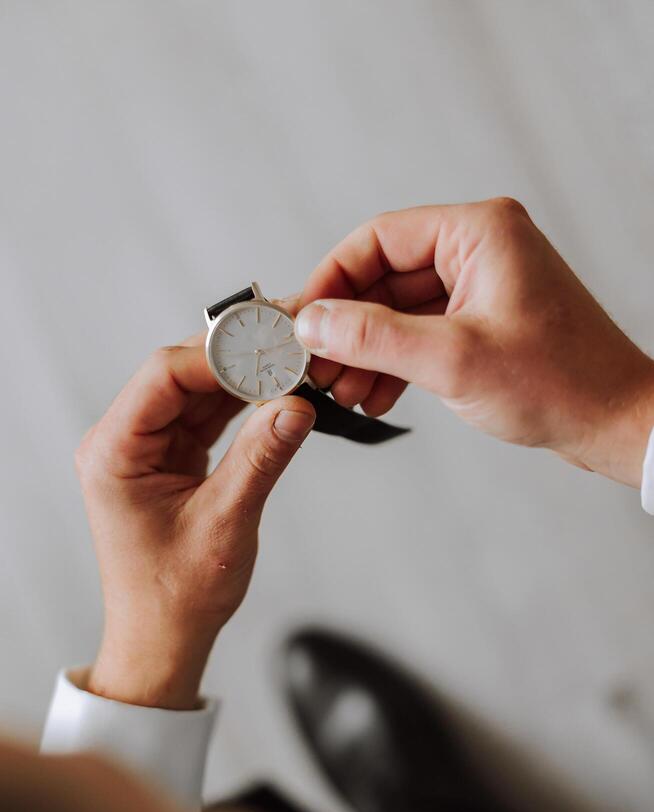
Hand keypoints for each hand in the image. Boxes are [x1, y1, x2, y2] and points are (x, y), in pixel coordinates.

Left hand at [76, 335, 314, 708]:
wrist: (162, 637)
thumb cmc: (175, 596)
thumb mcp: (225, 524)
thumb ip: (260, 459)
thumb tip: (297, 406)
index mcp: (114, 452)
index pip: (164, 375)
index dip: (220, 355)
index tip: (272, 349)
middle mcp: (123, 441)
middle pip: (181, 372)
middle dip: (238, 358)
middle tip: (291, 344)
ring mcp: (147, 448)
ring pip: (199, 390)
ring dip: (246, 378)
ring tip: (294, 365)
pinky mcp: (170, 458)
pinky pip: (208, 415)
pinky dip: (244, 404)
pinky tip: (278, 395)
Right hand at [294, 199, 653, 486]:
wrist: (614, 423)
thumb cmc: (561, 382)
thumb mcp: (452, 359)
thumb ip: (373, 337)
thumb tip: (311, 324)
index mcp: (478, 232)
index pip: (378, 239)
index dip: (331, 280)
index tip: (299, 320)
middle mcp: (478, 250)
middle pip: (383, 276)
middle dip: (347, 326)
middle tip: (315, 366)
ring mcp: (480, 287)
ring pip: (397, 310)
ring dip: (365, 350)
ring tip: (342, 390)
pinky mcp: (481, 322)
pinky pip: (420, 333)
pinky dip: (393, 363)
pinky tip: (375, 395)